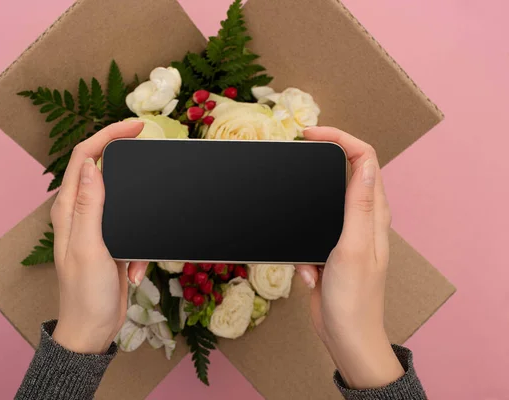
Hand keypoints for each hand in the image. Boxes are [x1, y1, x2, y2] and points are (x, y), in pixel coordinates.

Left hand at [50, 121, 147, 353]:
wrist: (93, 329)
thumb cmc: (85, 293)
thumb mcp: (89, 247)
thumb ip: (90, 206)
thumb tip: (92, 166)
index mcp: (69, 209)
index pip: (85, 158)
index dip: (108, 136)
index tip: (136, 127)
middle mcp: (81, 213)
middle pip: (105, 170)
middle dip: (128, 164)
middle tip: (150, 156)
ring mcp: (98, 227)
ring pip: (127, 201)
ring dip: (140, 220)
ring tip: (135, 258)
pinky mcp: (113, 242)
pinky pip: (135, 230)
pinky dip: (140, 249)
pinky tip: (134, 272)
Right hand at [296, 127, 403, 388]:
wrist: (346, 337)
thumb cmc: (355, 298)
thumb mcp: (354, 248)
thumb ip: (359, 206)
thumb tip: (364, 164)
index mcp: (374, 213)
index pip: (364, 159)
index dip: (340, 138)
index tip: (309, 135)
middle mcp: (363, 219)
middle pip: (344, 173)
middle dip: (320, 163)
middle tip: (295, 159)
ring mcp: (346, 234)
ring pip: (322, 203)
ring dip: (305, 211)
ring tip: (298, 235)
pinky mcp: (329, 250)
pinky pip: (308, 234)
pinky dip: (301, 249)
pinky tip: (307, 271)